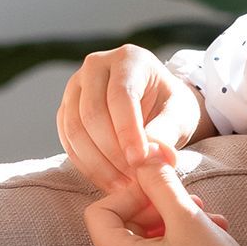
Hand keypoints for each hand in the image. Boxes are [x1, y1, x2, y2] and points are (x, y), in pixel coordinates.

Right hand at [58, 45, 208, 193]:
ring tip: (123, 186)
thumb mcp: (180, 115)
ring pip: (74, 129)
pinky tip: (108, 182)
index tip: (139, 162)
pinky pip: (67, 141)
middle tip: (133, 180)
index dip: (127, 131)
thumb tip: (154, 155)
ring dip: (98, 164)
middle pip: (92, 112)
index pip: (120, 95)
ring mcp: (76, 88)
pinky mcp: (65, 110)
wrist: (156, 107)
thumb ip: (168, 131)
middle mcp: (95, 66)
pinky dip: (86, 165)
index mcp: (128, 59)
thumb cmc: (170, 107)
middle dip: (112, 152)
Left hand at [82, 157, 246, 245]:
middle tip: (191, 200)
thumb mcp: (187, 215)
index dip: (130, 193)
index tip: (163, 189)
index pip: (99, 213)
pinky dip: (176, 244)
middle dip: (156, 207)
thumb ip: (158, 181)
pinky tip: (211, 235)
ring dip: (173, 222)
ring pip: (143, 243)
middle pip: (122, 227)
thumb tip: (142, 155)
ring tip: (208, 217)